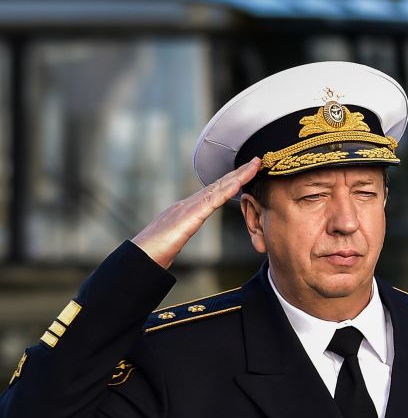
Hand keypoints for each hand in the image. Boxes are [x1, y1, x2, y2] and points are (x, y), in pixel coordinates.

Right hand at [131, 158, 259, 268]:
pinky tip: (239, 183)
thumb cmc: (155, 252)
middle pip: (219, 184)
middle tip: (257, 160)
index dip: (231, 180)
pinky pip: (212, 201)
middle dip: (239, 172)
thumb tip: (183, 231)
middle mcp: (188, 203)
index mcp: (187, 209)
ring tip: (254, 165)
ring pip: (218, 188)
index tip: (247, 171)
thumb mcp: (174, 239)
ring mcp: (188, 207)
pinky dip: (226, 190)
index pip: (214, 192)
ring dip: (238, 176)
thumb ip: (182, 230)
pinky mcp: (189, 216)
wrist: (141, 257)